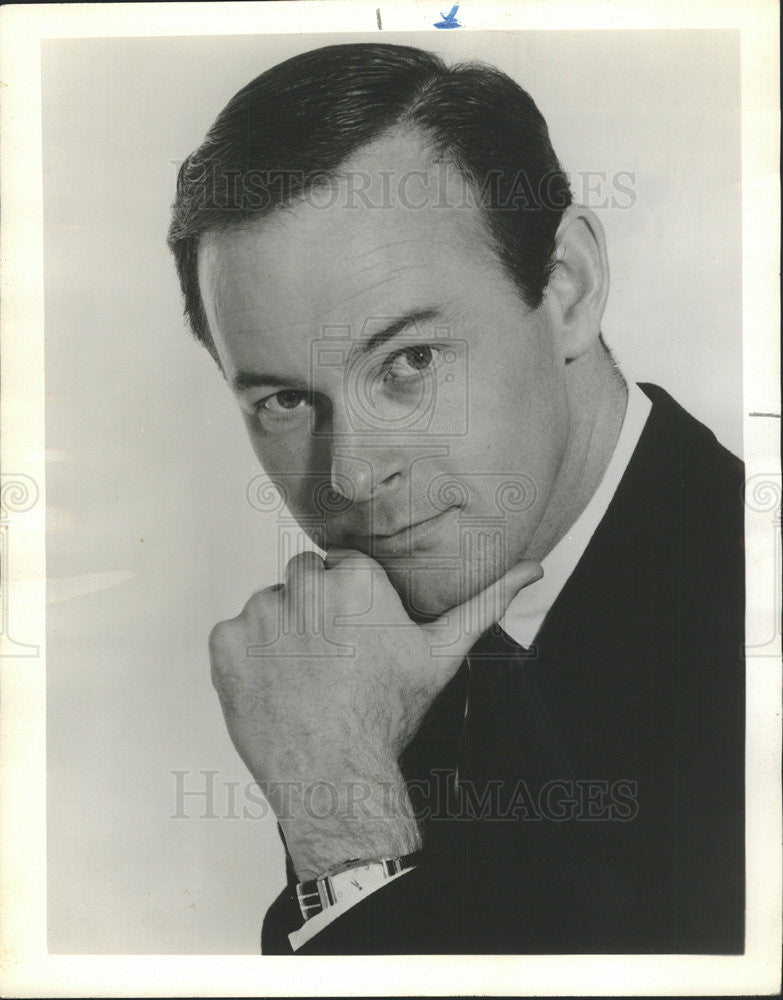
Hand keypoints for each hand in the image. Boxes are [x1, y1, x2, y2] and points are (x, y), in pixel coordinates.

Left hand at [209, 549, 541, 878]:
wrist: (336, 778)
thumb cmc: (390, 713)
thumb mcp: (441, 655)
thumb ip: (484, 603)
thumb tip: (533, 569)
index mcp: (357, 577)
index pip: (343, 568)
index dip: (350, 605)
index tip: (356, 640)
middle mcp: (305, 584)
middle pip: (304, 580)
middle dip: (315, 610)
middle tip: (331, 659)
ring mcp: (260, 613)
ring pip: (269, 605)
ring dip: (280, 632)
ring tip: (304, 676)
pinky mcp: (225, 643)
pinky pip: (233, 635)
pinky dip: (247, 657)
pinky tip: (275, 686)